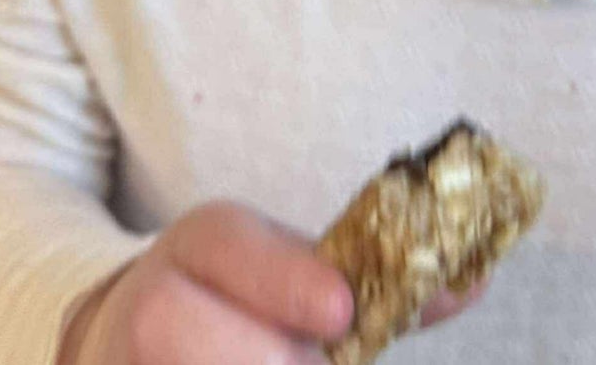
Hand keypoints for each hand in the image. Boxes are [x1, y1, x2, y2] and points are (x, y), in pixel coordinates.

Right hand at [57, 206, 490, 363]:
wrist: (125, 337)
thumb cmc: (234, 305)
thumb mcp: (287, 270)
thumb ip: (370, 279)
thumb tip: (470, 281)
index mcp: (203, 243)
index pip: (230, 244)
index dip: (286, 281)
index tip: (340, 313)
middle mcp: (151, 299)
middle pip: (211, 334)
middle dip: (278, 359)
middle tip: (310, 362)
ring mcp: (125, 361)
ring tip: (285, 361)